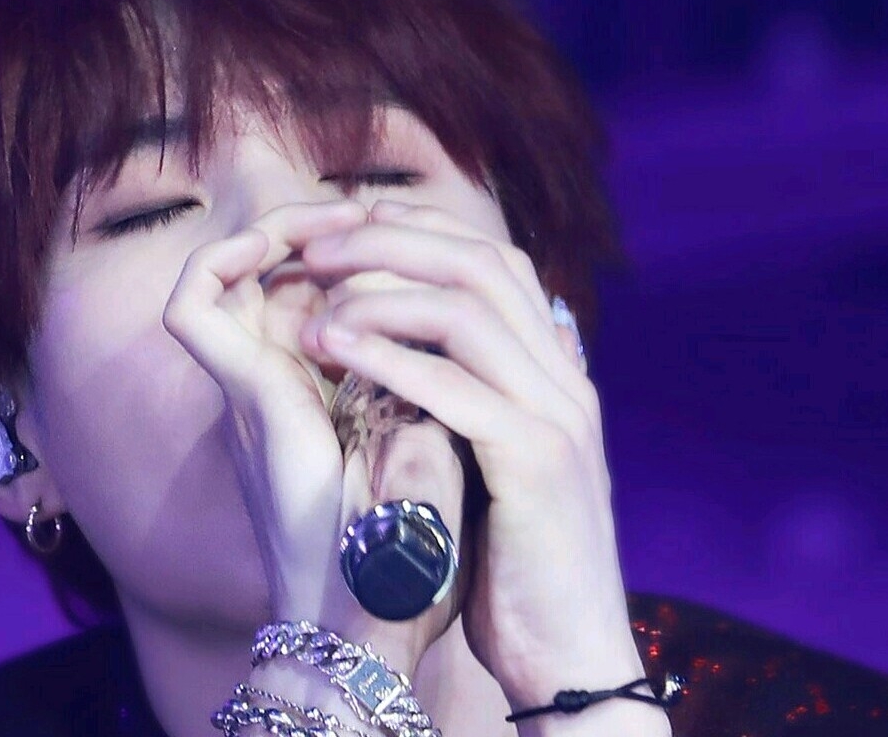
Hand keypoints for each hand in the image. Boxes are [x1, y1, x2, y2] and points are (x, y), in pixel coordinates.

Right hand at [162, 198, 464, 672]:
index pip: (305, 296)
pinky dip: (220, 263)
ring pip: (215, 276)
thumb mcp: (427, 442)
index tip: (390, 229)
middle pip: (262, 275)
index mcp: (315, 393)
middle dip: (306, 229)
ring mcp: (248, 384)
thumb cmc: (412, 537)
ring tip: (325, 215)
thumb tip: (473, 329)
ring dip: (266, 235)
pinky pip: (194, 306)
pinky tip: (294, 247)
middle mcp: (273, 381)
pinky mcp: (240, 391)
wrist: (377, 609)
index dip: (339, 252)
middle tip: (355, 209)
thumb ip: (427, 387)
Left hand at [298, 200, 646, 706]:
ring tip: (312, 300)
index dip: (419, 230)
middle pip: (480, 263)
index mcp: (556, 373)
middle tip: (315, 246)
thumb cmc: (519, 563)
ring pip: (468, 310)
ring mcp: (557, 417)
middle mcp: (565, 380)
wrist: (574, 656)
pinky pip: (454, 386)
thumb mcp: (501, 464)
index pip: (494, 261)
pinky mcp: (536, 464)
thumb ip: (479, 400)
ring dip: (380, 293)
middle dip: (390, 241)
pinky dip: (388, 358)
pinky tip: (332, 349)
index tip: (347, 230)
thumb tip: (424, 352)